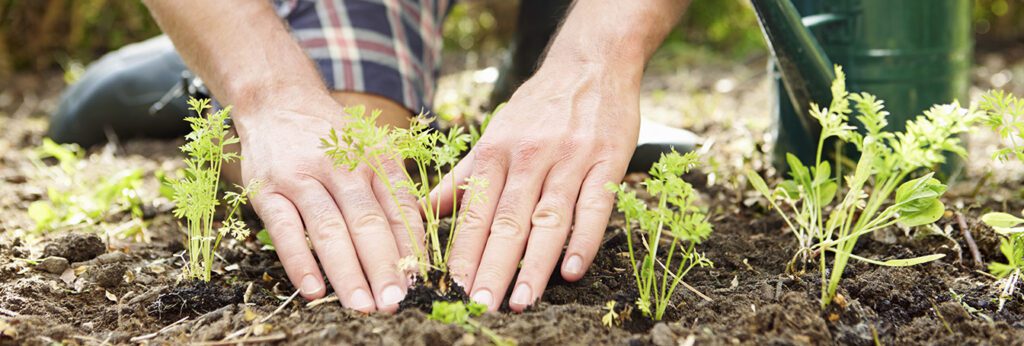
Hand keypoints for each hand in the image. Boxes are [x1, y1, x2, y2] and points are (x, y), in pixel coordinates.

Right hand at [234, 92, 422, 312]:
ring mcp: (302, 177)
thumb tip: (415, 250)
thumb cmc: (333, 138)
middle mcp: (341, 166)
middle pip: (367, 223)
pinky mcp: (267, 189)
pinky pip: (285, 230)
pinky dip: (300, 262)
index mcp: (375, 158)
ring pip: (329, 229)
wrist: (278, 100)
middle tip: (395, 302)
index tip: (419, 283)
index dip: (411, 248)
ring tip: (362, 305)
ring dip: (347, 272)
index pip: (399, 208)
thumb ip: (391, 193)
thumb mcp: (370, 151)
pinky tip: (314, 290)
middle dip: (383, 267)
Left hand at [431, 63, 641, 311]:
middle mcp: (529, 156)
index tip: (453, 288)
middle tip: (482, 305)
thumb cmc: (538, 106)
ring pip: (549, 218)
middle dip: (493, 267)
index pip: (476, 212)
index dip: (464, 252)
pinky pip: (595, 206)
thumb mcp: (494, 134)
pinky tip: (573, 270)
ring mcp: (570, 159)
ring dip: (535, 264)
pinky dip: (584, 239)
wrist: (591, 64)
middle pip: (508, 221)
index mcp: (496, 152)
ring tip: (522, 300)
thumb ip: (463, 177)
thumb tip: (422, 210)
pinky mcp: (607, 161)